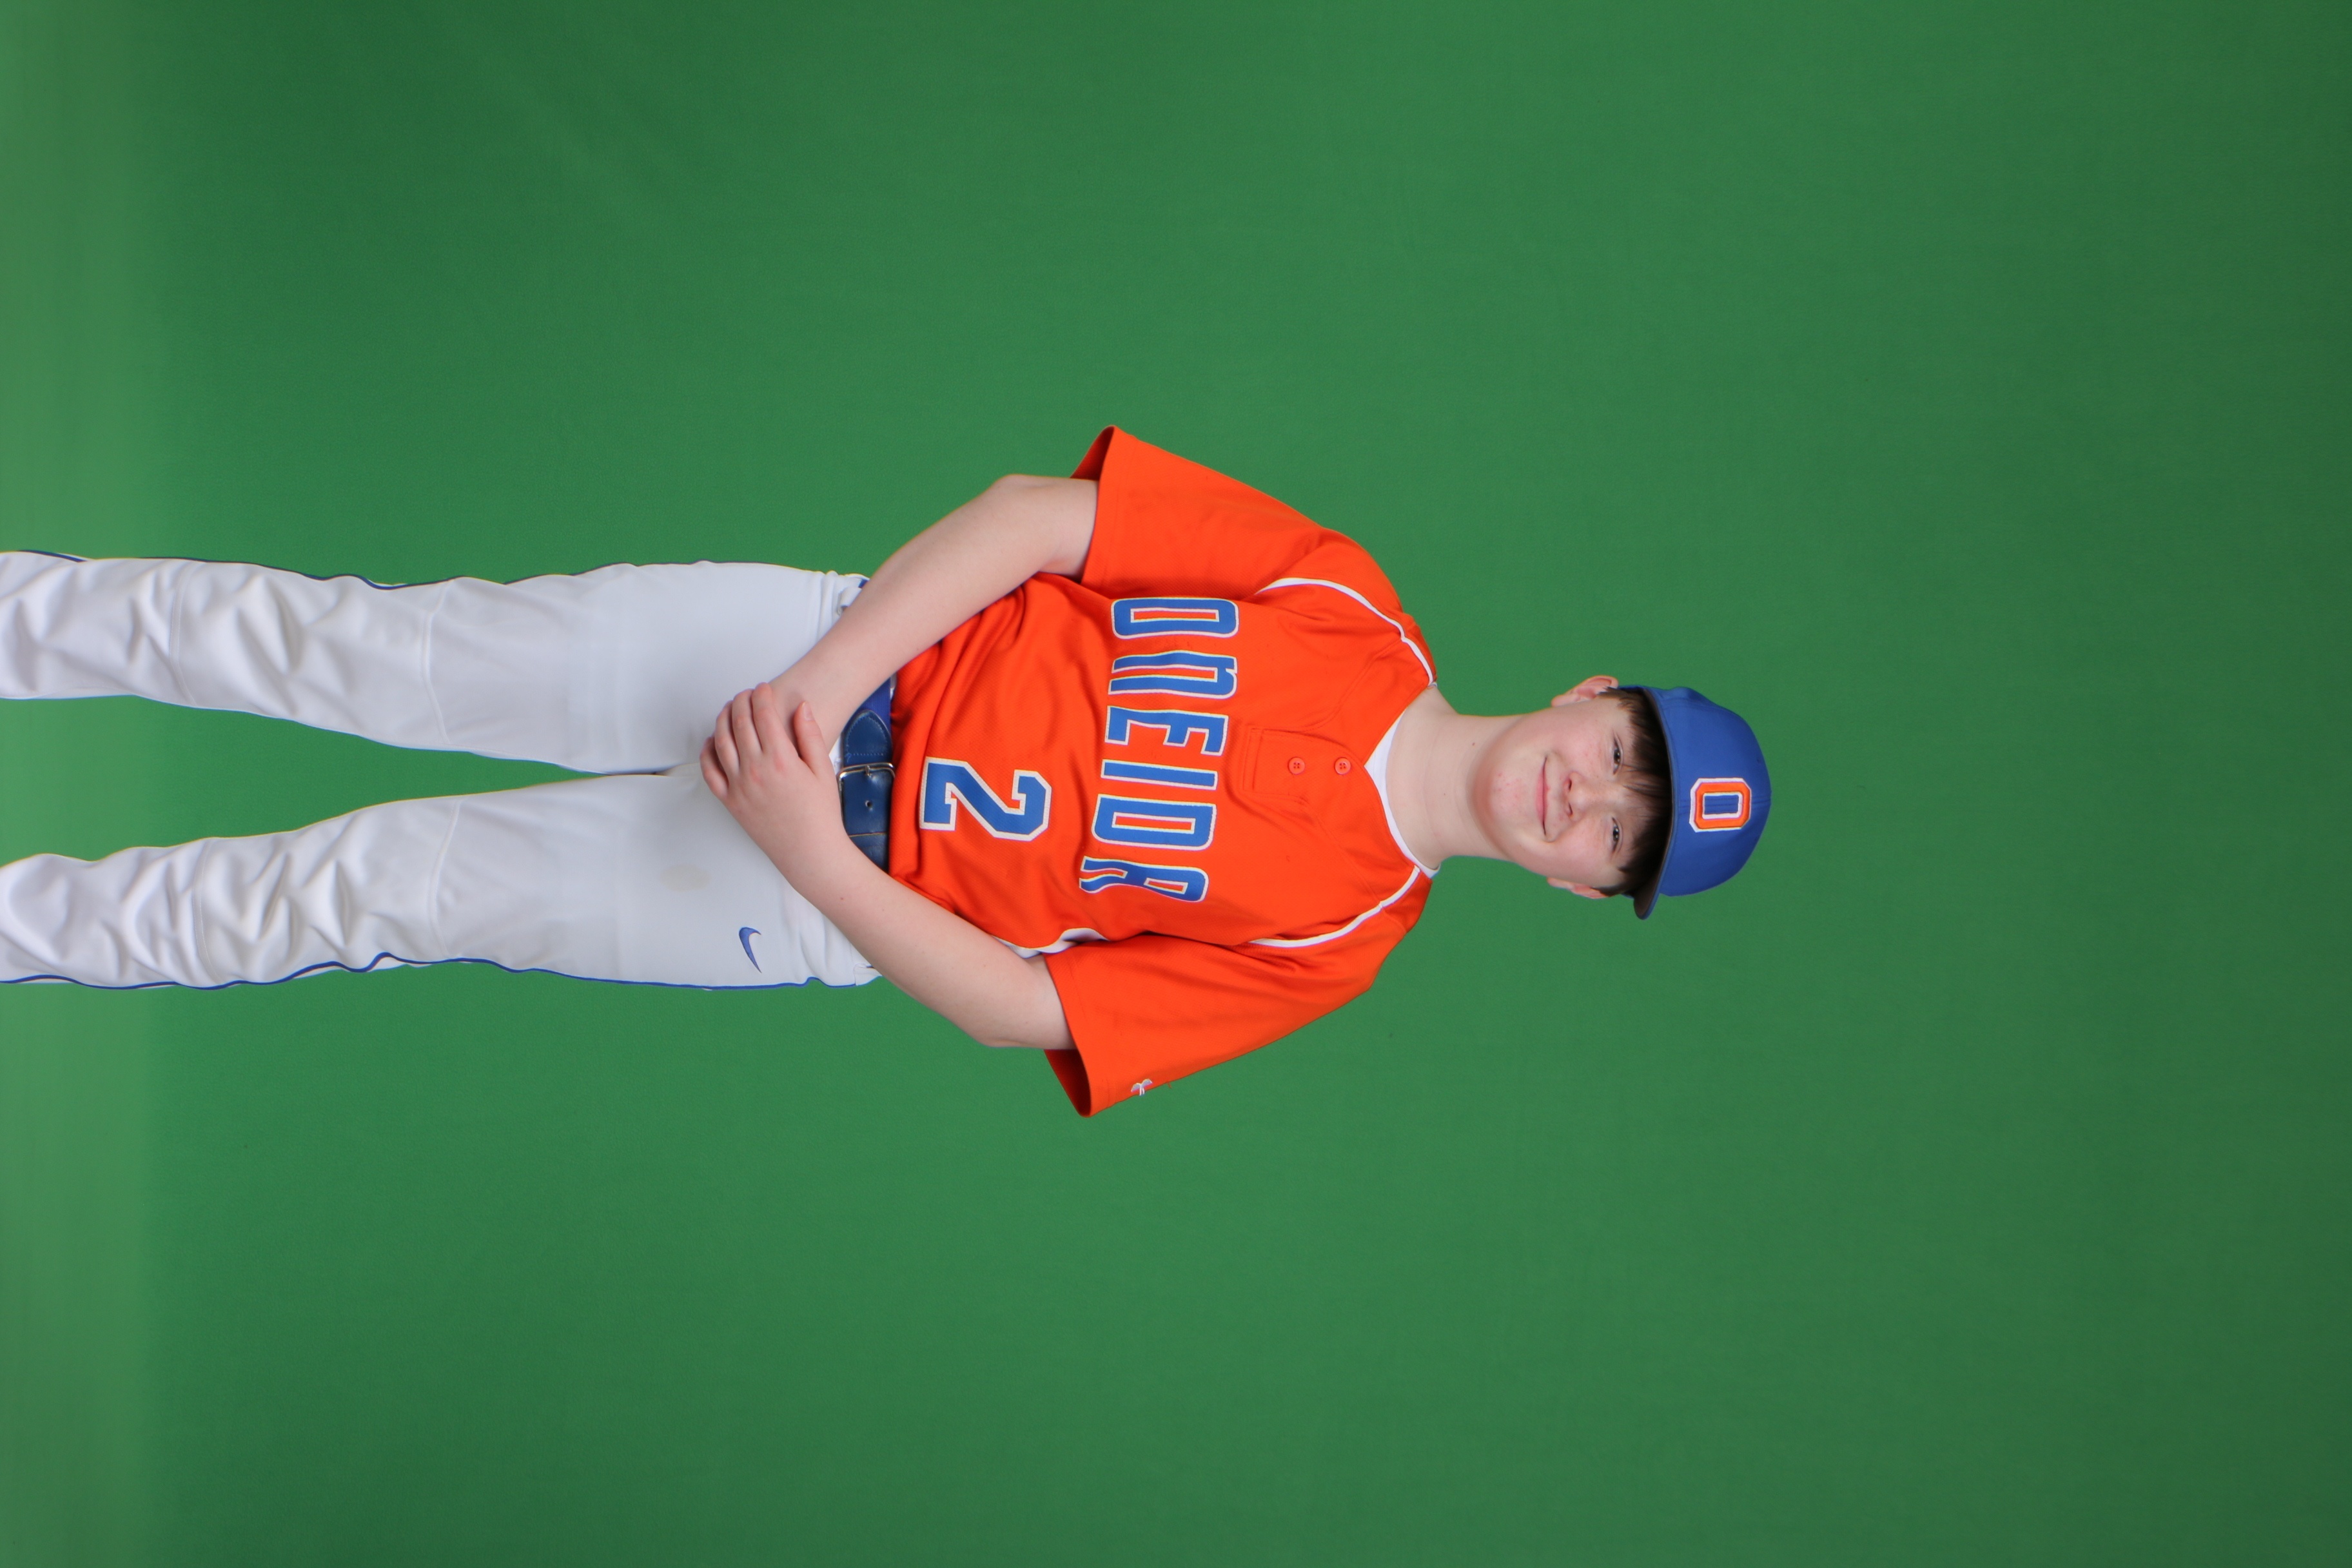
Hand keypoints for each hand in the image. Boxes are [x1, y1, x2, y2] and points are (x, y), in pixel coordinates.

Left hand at [699, 684, 852, 879]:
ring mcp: (739, 786)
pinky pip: (710, 771)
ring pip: (721, 741)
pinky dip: (707, 752)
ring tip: (729, 709)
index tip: (764, 688)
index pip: (763, 714)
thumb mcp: (823, 770)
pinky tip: (712, 741)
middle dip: (741, 701)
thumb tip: (801, 708)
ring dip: (723, 719)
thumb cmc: (820, 815)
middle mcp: (755, 770)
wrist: (809, 852)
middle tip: (746, 694)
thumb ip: (810, 736)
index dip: (762, 696)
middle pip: (739, 722)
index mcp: (781, 760)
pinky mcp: (730, 801)